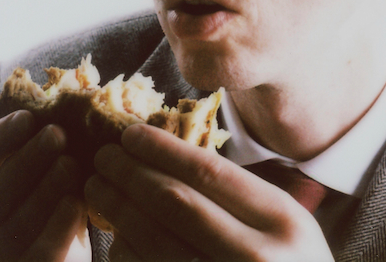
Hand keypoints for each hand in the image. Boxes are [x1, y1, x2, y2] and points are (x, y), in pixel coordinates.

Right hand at [0, 111, 86, 261]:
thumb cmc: (35, 222)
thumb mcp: (20, 194)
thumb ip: (27, 165)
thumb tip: (53, 117)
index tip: (27, 116)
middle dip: (24, 162)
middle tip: (58, 134)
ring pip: (9, 230)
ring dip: (43, 191)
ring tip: (71, 163)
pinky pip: (35, 258)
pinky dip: (56, 229)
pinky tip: (75, 203)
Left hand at [85, 124, 333, 261]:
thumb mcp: (287, 225)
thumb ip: (242, 196)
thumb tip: (172, 156)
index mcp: (282, 221)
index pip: (209, 172)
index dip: (162, 149)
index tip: (132, 134)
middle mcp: (256, 257)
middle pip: (175, 202)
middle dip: (131, 173)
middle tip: (104, 156)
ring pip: (153, 242)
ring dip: (118, 209)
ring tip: (99, 187)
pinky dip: (127, 251)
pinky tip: (117, 234)